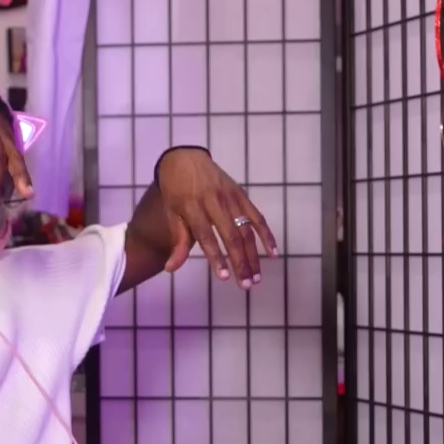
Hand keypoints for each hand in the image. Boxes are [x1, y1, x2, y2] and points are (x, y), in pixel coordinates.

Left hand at [156, 149, 276, 286]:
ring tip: (257, 277)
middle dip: (240, 262)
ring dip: (253, 255)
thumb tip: (171, 269)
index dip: (217, 257)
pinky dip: (267, 235)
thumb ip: (177, 241)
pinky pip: (257, 216)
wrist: (186, 158)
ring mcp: (230, 198)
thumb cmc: (175, 190)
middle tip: (246, 285)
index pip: (207, 236)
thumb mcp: (171, 213)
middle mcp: (214, 202)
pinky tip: (273, 253)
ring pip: (246, 230)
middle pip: (231, 236)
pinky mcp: (241, 194)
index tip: (224, 277)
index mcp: (193, 207)